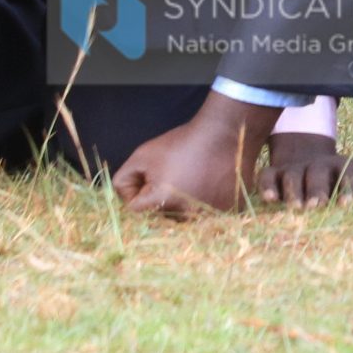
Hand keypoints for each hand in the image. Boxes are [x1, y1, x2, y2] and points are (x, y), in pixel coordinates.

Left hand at [110, 92, 282, 216]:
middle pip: (162, 217)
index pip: (137, 210)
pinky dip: (207, 205)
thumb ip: (124, 181)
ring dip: (184, 205)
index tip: (152, 176)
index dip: (140, 191)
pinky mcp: (229, 213)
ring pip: (185, 219)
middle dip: (162, 199)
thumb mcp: (143, 155)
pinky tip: (211, 186)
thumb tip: (126, 201)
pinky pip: (209, 217)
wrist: (225, 133)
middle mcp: (187, 214)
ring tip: (195, 180)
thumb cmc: (182, 143)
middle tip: (176, 176)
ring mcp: (210, 216)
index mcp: (162, 201)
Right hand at [254, 132, 352, 209]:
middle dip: (318, 191)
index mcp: (344, 166)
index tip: (349, 206)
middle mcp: (319, 164)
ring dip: (293, 192)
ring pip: (292, 176)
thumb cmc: (343, 180)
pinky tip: (268, 201)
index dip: (349, 189)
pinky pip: (268, 177)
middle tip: (317, 209)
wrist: (308, 159)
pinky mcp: (274, 172)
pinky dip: (267, 187)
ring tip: (295, 210)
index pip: (349, 175)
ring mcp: (295, 167)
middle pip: (318, 174)